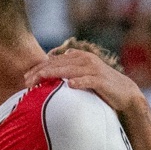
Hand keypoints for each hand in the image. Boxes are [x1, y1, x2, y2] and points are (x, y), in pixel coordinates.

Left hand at [25, 46, 145, 118]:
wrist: (125, 92)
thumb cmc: (101, 85)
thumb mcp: (83, 74)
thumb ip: (70, 69)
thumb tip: (54, 66)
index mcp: (79, 57)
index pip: (54, 61)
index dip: (39, 68)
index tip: (26, 77)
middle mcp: (85, 60)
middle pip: (58, 64)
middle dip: (41, 72)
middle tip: (26, 81)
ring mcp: (94, 69)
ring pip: (69, 70)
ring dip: (54, 74)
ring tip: (40, 79)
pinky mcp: (101, 80)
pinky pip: (88, 80)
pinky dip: (79, 82)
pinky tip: (69, 85)